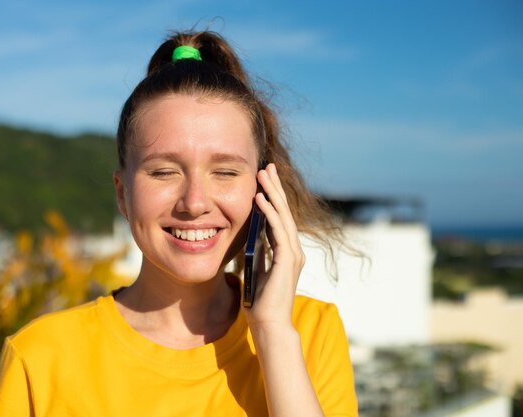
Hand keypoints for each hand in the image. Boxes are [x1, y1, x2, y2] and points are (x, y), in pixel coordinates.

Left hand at [243, 163, 304, 329]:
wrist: (269, 324)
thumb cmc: (261, 302)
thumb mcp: (258, 270)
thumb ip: (260, 252)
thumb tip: (254, 236)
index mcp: (286, 252)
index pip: (279, 218)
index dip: (273, 197)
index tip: (264, 180)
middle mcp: (293, 250)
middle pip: (284, 212)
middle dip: (275, 188)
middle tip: (267, 166)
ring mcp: (293, 254)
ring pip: (283, 217)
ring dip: (273, 194)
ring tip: (263, 174)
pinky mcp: (288, 260)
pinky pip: (278, 231)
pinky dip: (269, 213)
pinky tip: (260, 199)